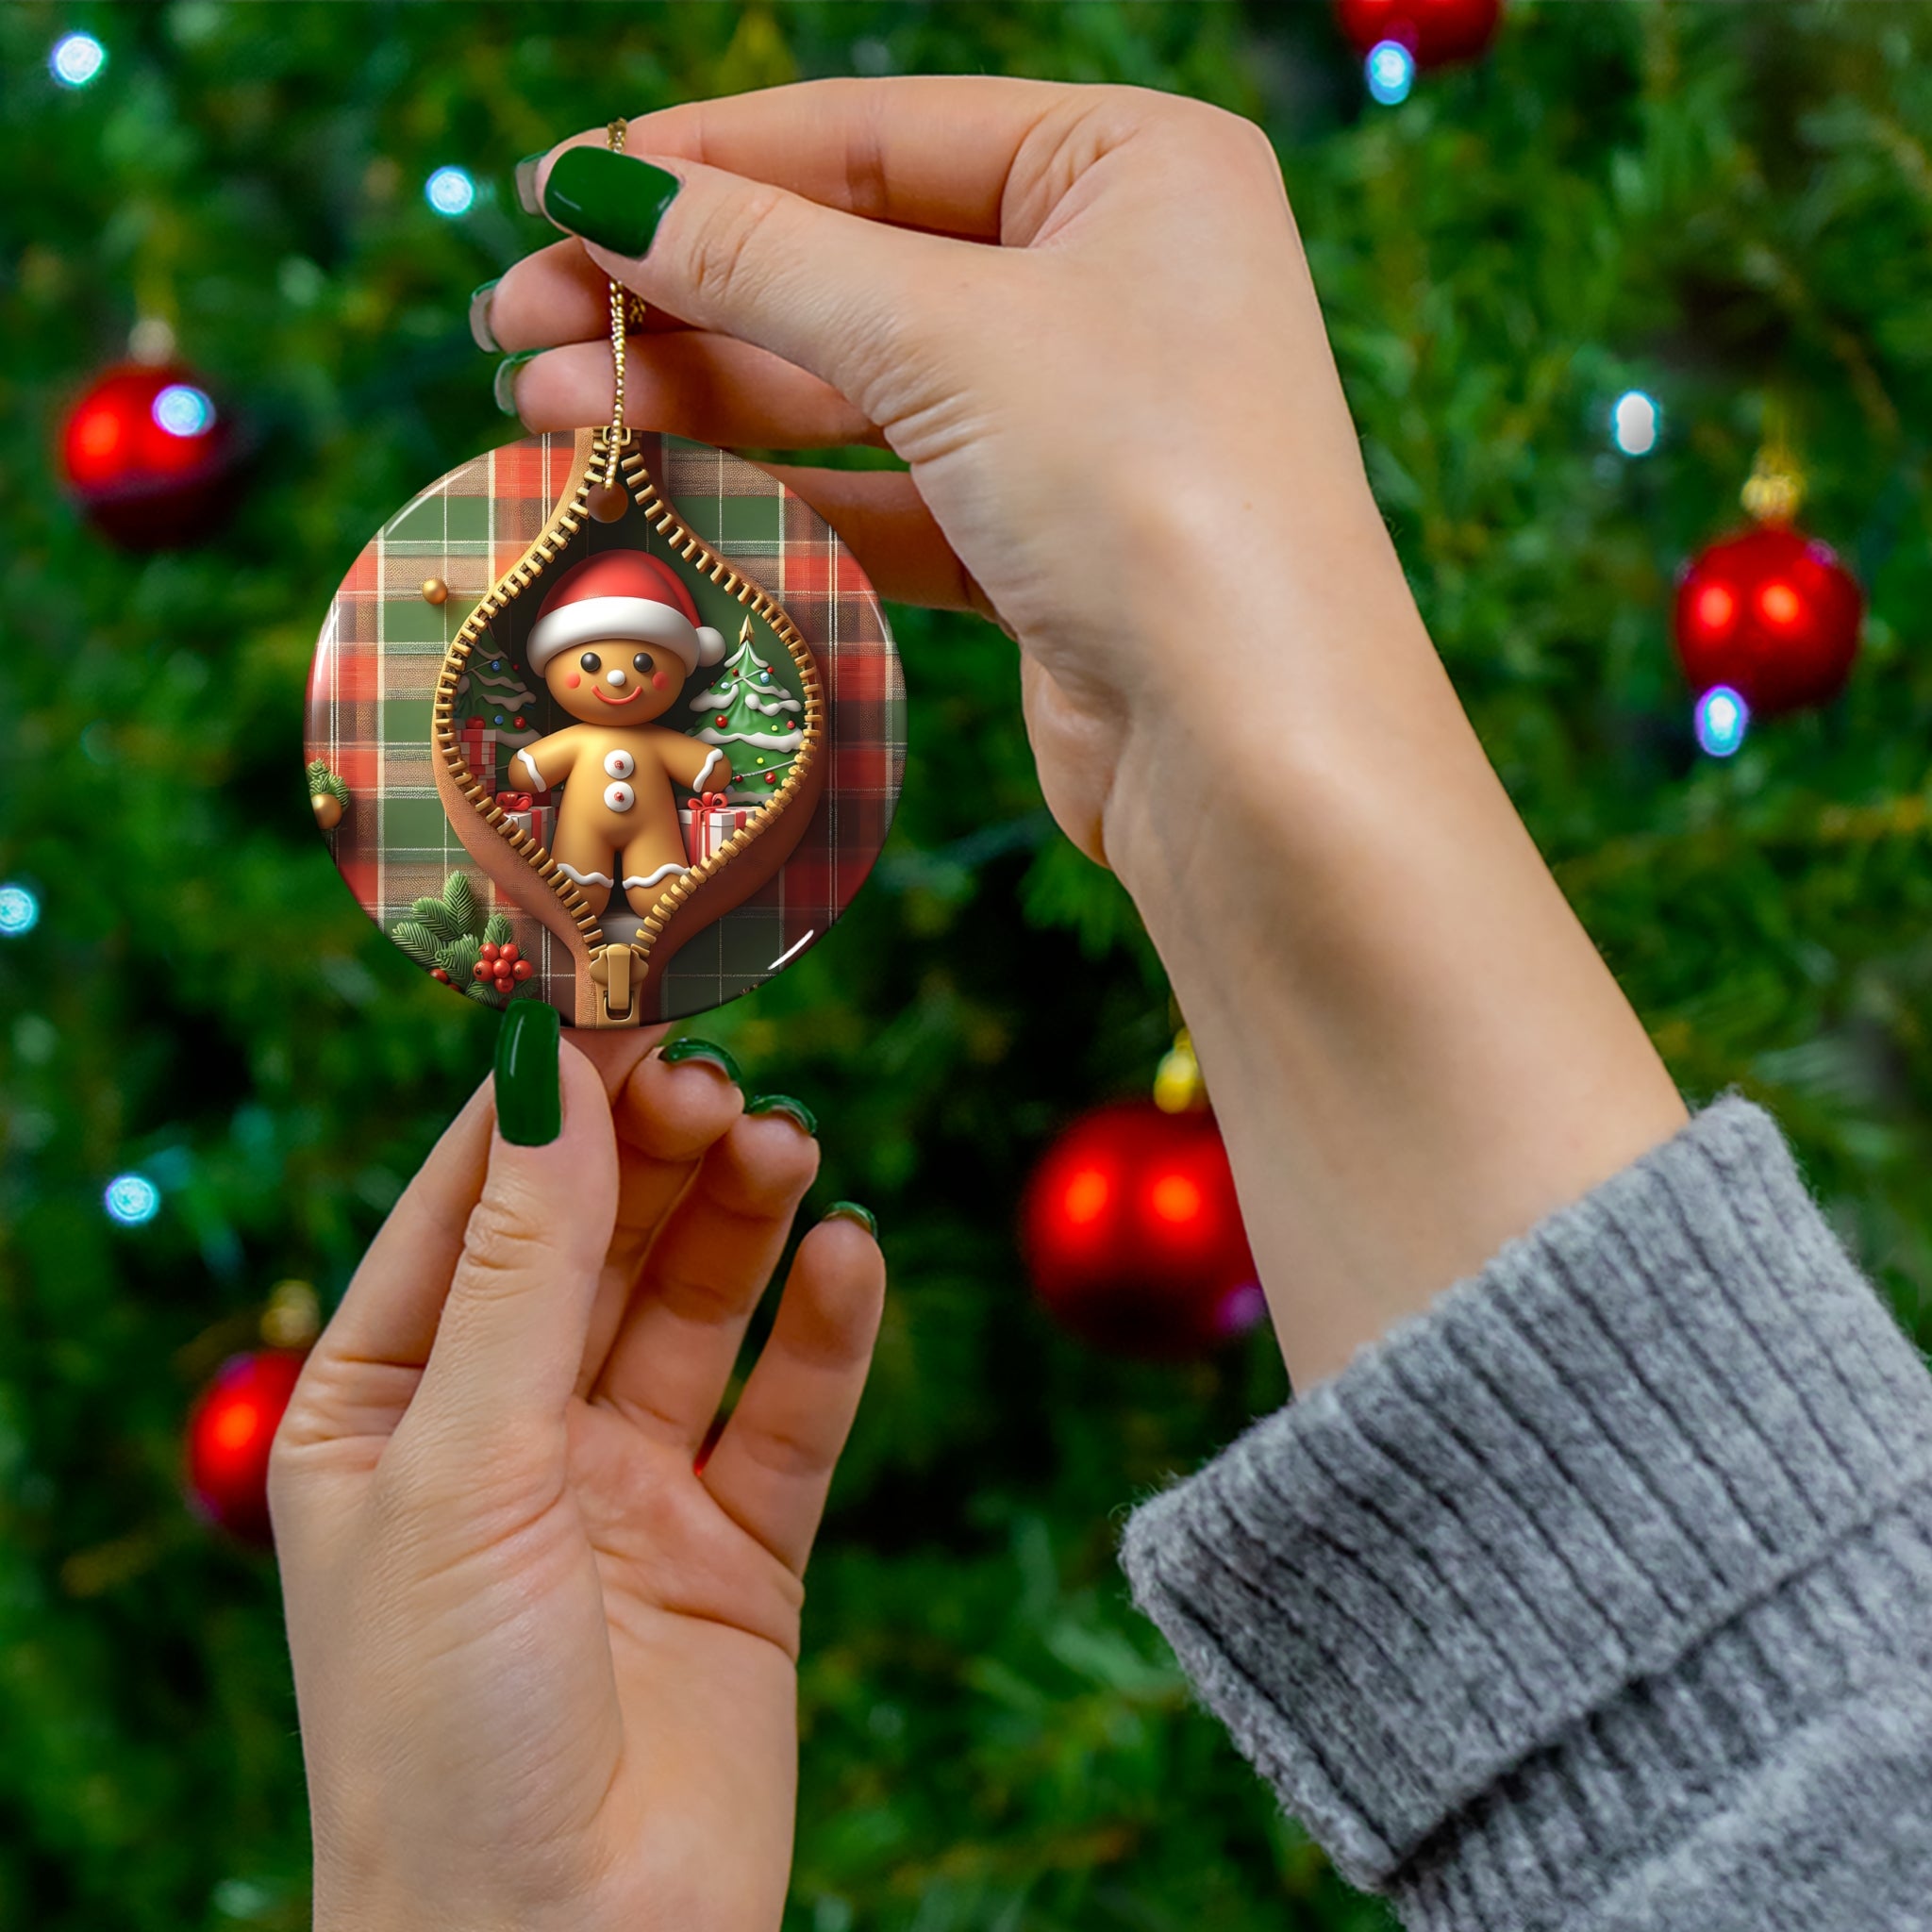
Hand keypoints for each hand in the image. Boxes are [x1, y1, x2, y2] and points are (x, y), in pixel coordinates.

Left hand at [270, 1025, 883, 1931]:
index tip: (623, 994)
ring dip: (743, 1218)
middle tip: (721, 1082)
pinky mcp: (739, 1550)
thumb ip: (523, 1266)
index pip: (472, 1205)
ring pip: (698, 1306)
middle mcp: (509, 1433)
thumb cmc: (444, 1729)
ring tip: (787, 1147)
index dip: (547, 1099)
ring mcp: (628, 1488)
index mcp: (388, 1407)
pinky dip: (824, 1330)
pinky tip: (850, 1258)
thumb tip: (553, 1072)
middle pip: (598, 1240)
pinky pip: (790, 1411)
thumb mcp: (463, 1466)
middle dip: (656, 1153)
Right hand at [485, 78, 1685, 1390]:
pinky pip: (885, 491)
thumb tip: (594, 190)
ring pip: (856, 386)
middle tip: (515, 323)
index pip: (875, 133)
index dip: (703, 163)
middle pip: (852, 262)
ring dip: (703, 393)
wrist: (1256, 749)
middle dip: (681, 294)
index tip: (553, 196)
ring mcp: (1082, 421)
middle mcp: (1115, 281)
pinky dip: (777, 488)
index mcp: (1132, 167)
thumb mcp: (943, 336)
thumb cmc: (1148, 490)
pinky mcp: (1046, 546)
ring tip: (544, 403)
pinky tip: (658, 482)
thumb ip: (761, 258)